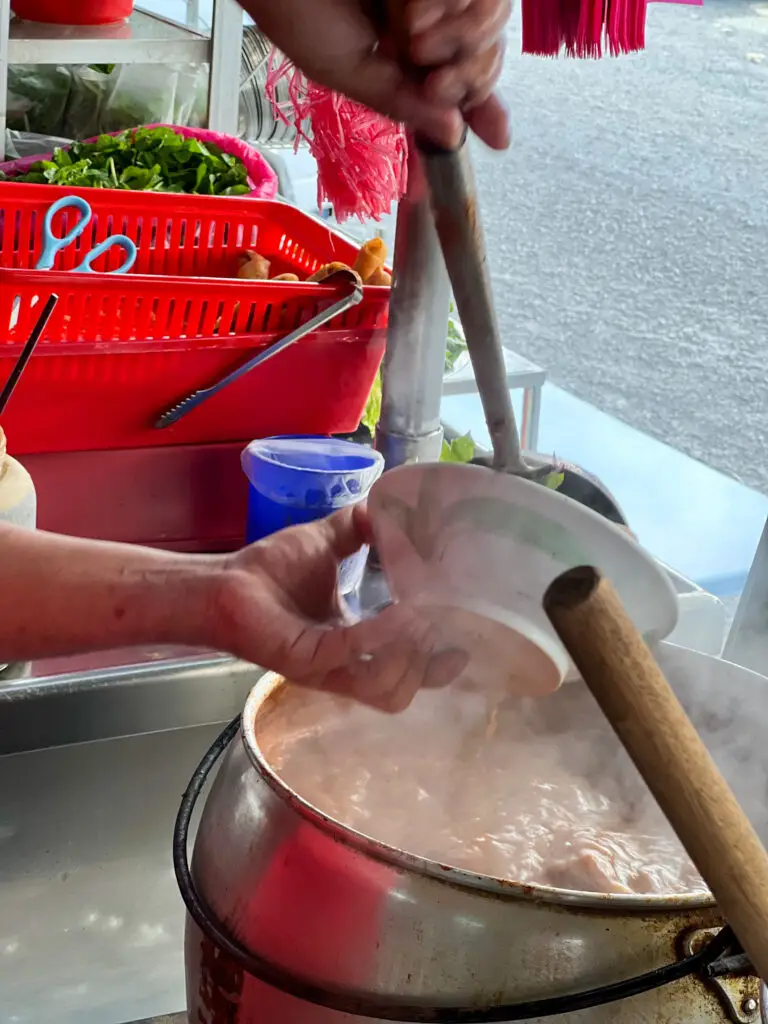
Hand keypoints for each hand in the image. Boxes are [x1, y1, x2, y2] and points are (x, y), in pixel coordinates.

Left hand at [213, 505, 467, 711]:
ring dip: (409, 658)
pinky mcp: (306, 662)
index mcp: (357, 645)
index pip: (408, 670)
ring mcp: (327, 669)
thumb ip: (359, 528)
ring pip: (385, 690)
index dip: (439, 665)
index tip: (465, 643)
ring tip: (420, 620)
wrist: (224, 583)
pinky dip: (376, 639)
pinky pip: (351, 658)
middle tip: (441, 629)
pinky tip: (394, 614)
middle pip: (404, 691)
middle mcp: (346, 665)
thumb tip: (388, 503)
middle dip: (429, 666)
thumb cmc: (270, 571)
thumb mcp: (327, 543)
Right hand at [245, 0, 510, 149]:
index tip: (499, 137)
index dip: (485, 107)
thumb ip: (400, 102)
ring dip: (461, 36)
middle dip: (470, 77)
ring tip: (411, 36)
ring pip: (491, 17)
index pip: (465, 81)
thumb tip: (454, 136)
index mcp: (408, 52)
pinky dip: (451, 5)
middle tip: (432, 84)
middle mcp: (429, 16)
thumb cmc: (294, 9)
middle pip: (489, 53)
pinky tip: (412, 12)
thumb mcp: (346, 73)